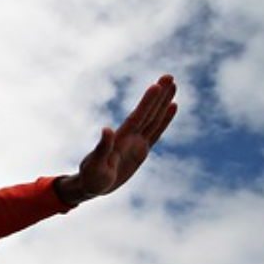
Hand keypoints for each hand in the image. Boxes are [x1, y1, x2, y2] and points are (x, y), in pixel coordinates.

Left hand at [61, 75, 178, 202]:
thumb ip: (102, 147)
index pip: (137, 117)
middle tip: (170, 76)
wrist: (91, 186)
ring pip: (154, 118)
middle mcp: (130, 137)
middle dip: (159, 96)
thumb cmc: (90, 177)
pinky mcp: (141, 150)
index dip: (147, 102)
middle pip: (148, 113)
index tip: (157, 86)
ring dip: (163, 102)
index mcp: (120, 138)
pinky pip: (156, 132)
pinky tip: (172, 106)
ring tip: (173, 85)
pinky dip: (165, 119)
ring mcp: (137, 142)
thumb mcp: (95, 164)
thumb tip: (107, 129)